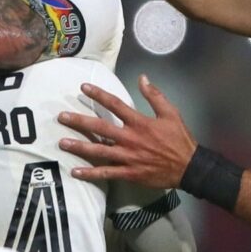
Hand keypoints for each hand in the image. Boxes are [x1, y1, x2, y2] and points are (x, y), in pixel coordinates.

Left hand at [58, 75, 197, 188]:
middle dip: (79, 121)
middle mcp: (130, 138)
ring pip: (99, 150)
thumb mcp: (171, 113)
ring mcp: (128, 157)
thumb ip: (155, 95)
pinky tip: (75, 172)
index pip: (115, 104)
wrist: (189, 167)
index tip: (83, 88)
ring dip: (79, 146)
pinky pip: (106, 173)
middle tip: (61, 117)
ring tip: (62, 143)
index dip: (98, 95)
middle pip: (100, 127)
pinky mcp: (128, 173)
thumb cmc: (179, 139)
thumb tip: (142, 77)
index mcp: (139, 122)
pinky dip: (90, 173)